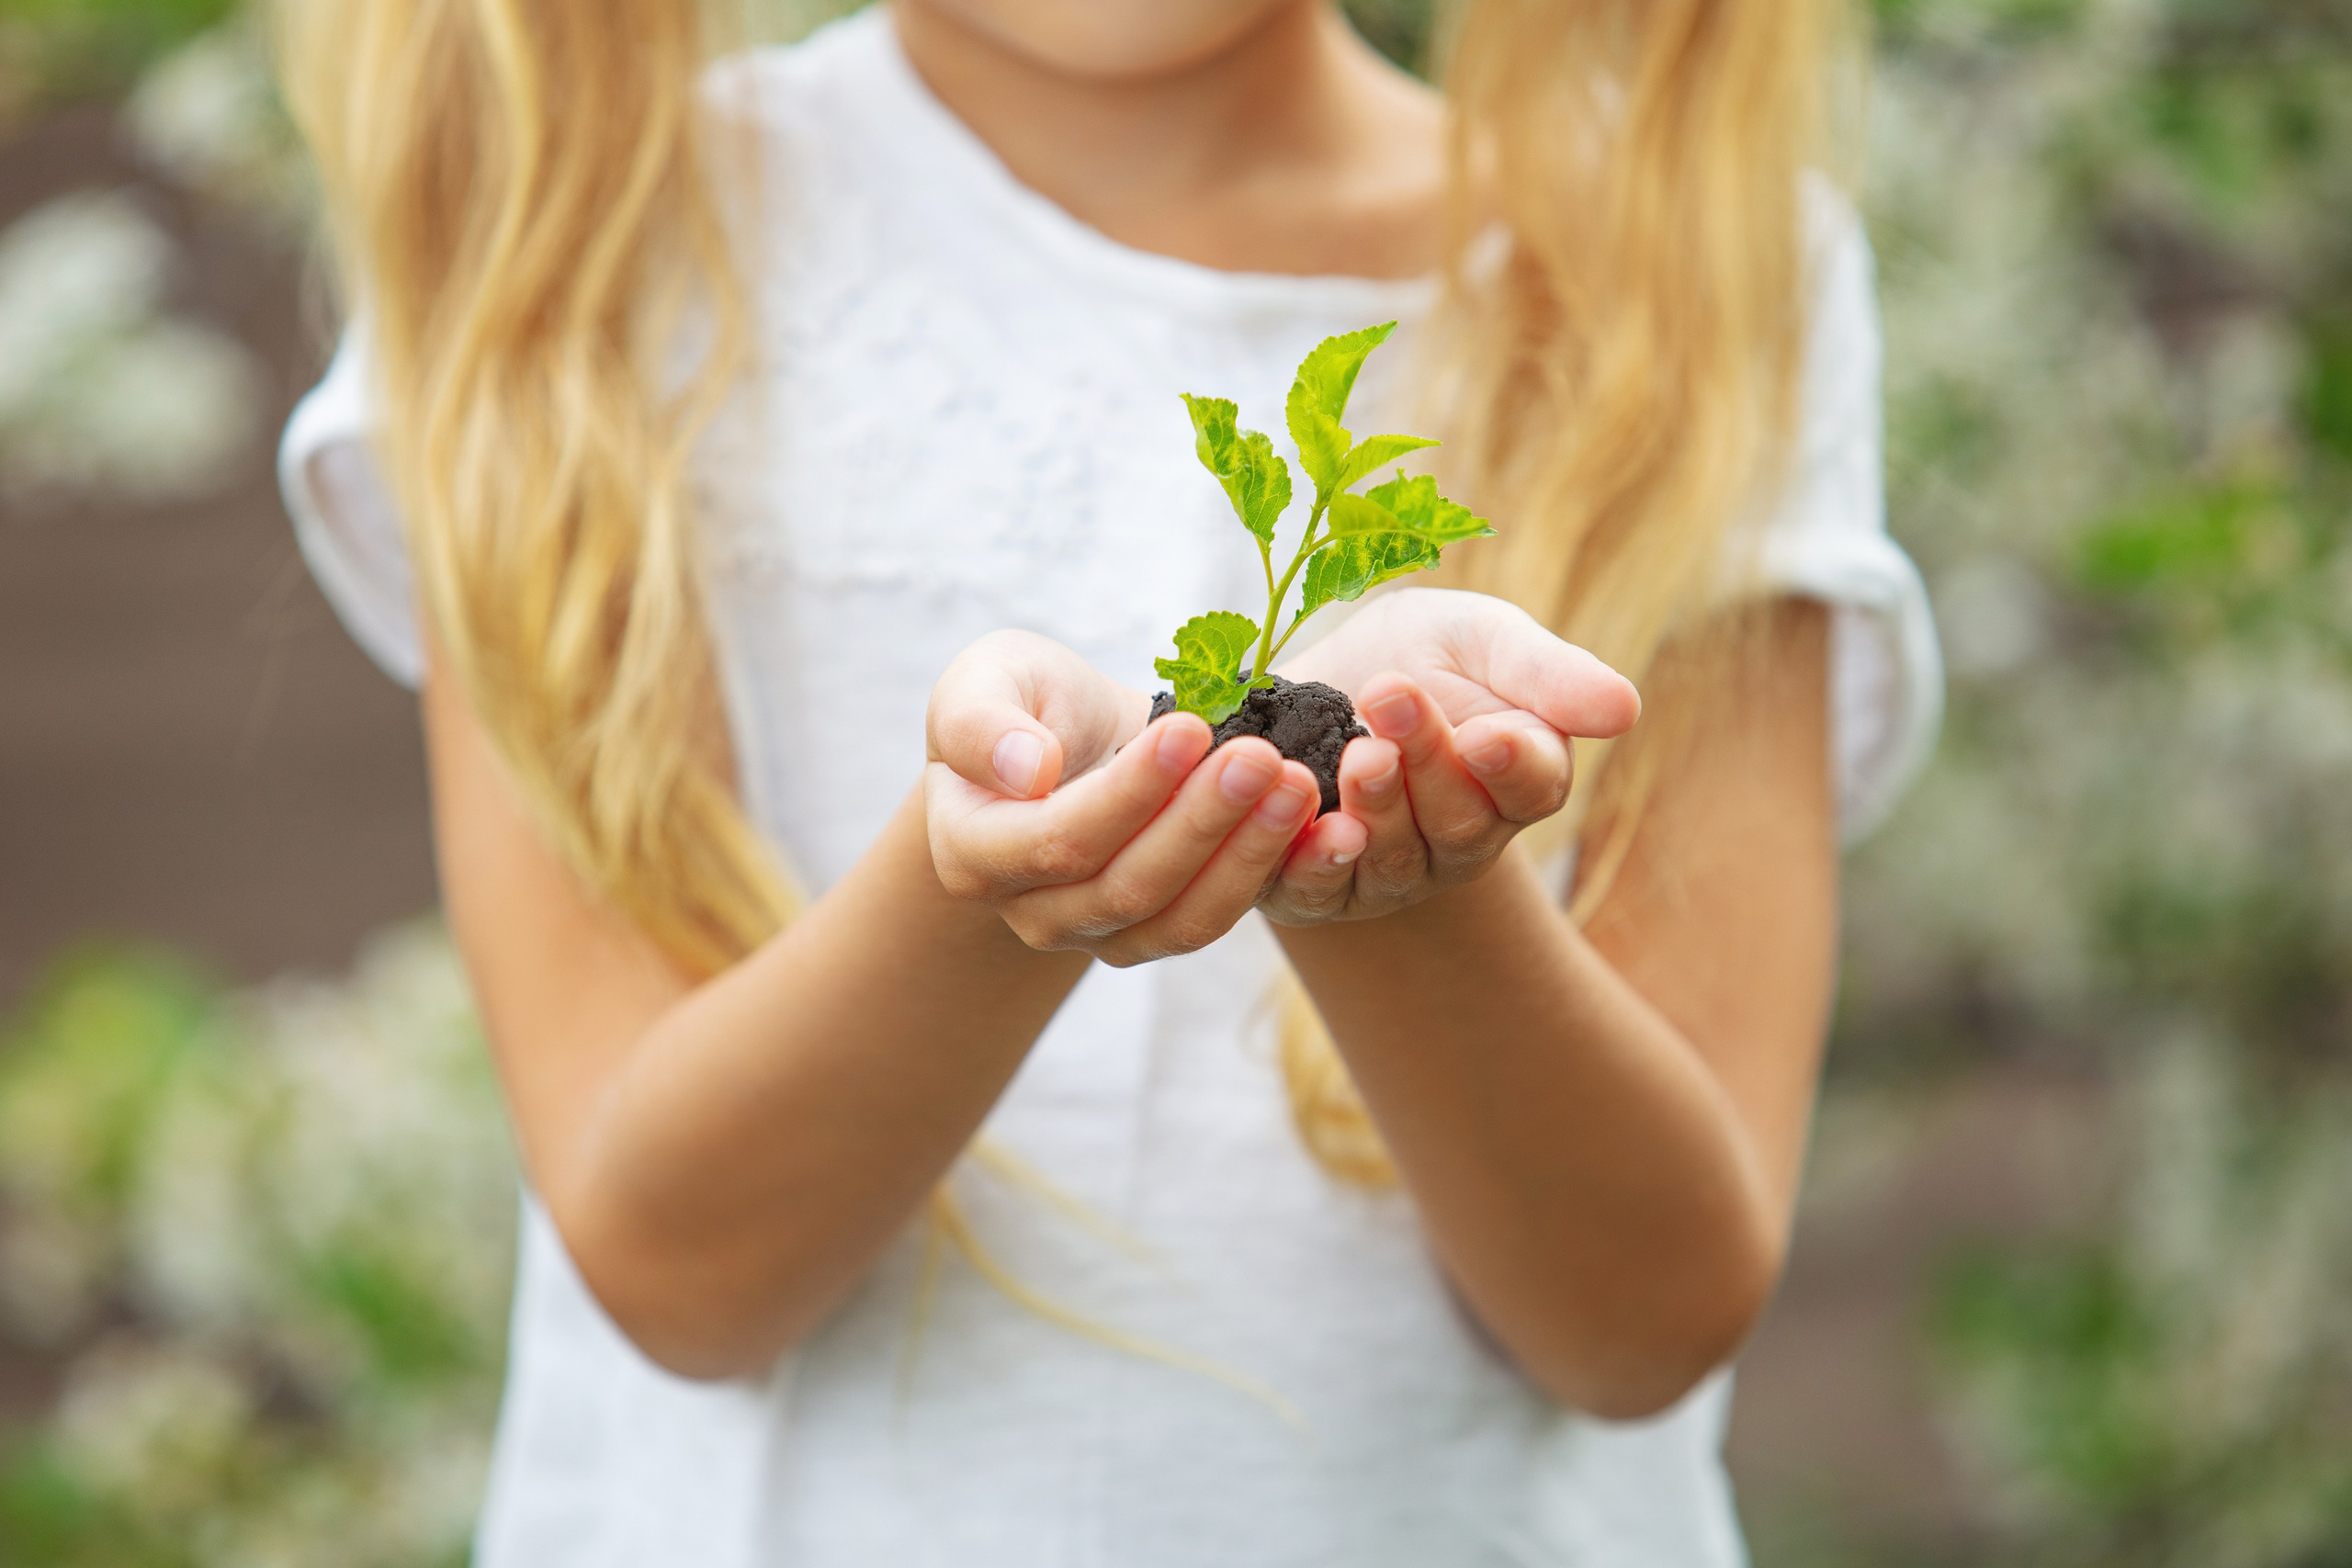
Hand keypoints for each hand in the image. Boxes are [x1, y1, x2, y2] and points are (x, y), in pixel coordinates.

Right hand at [924, 631, 1323, 964]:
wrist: (1069, 741)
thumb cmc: (1022, 703)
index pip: (1056, 840)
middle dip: (1203, 821)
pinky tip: (1316, 826)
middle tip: (1266, 758)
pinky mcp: (1157, 933)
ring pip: (1180, 918)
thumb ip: (980, 721)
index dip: (1129, 793)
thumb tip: (1028, 771)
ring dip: (1247, 854)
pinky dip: (1267, 875)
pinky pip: (1214, 921)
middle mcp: (1031, 912)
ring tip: (1298, 787)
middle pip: (1126, 886)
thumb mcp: (983, 680)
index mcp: (971, 852)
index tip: (1191, 729)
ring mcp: (1097, 934)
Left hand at [1258, 587, 1640, 924]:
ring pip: (1395, 860)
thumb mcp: (1478, 640)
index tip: (1485, 734)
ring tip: (1355, 752)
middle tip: (1390, 698)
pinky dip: (1310, 861)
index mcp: (1519, 779)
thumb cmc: (1416, 656)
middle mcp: (1463, 839)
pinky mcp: (1322, 890)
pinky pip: (1319, 892)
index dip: (1511, 765)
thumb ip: (1544, 674)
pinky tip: (1307, 820)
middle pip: (1459, 822)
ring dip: (1375, 808)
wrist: (1308, 687)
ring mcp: (1395, 873)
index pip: (1532, 786)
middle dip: (1426, 761)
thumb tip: (1625, 709)